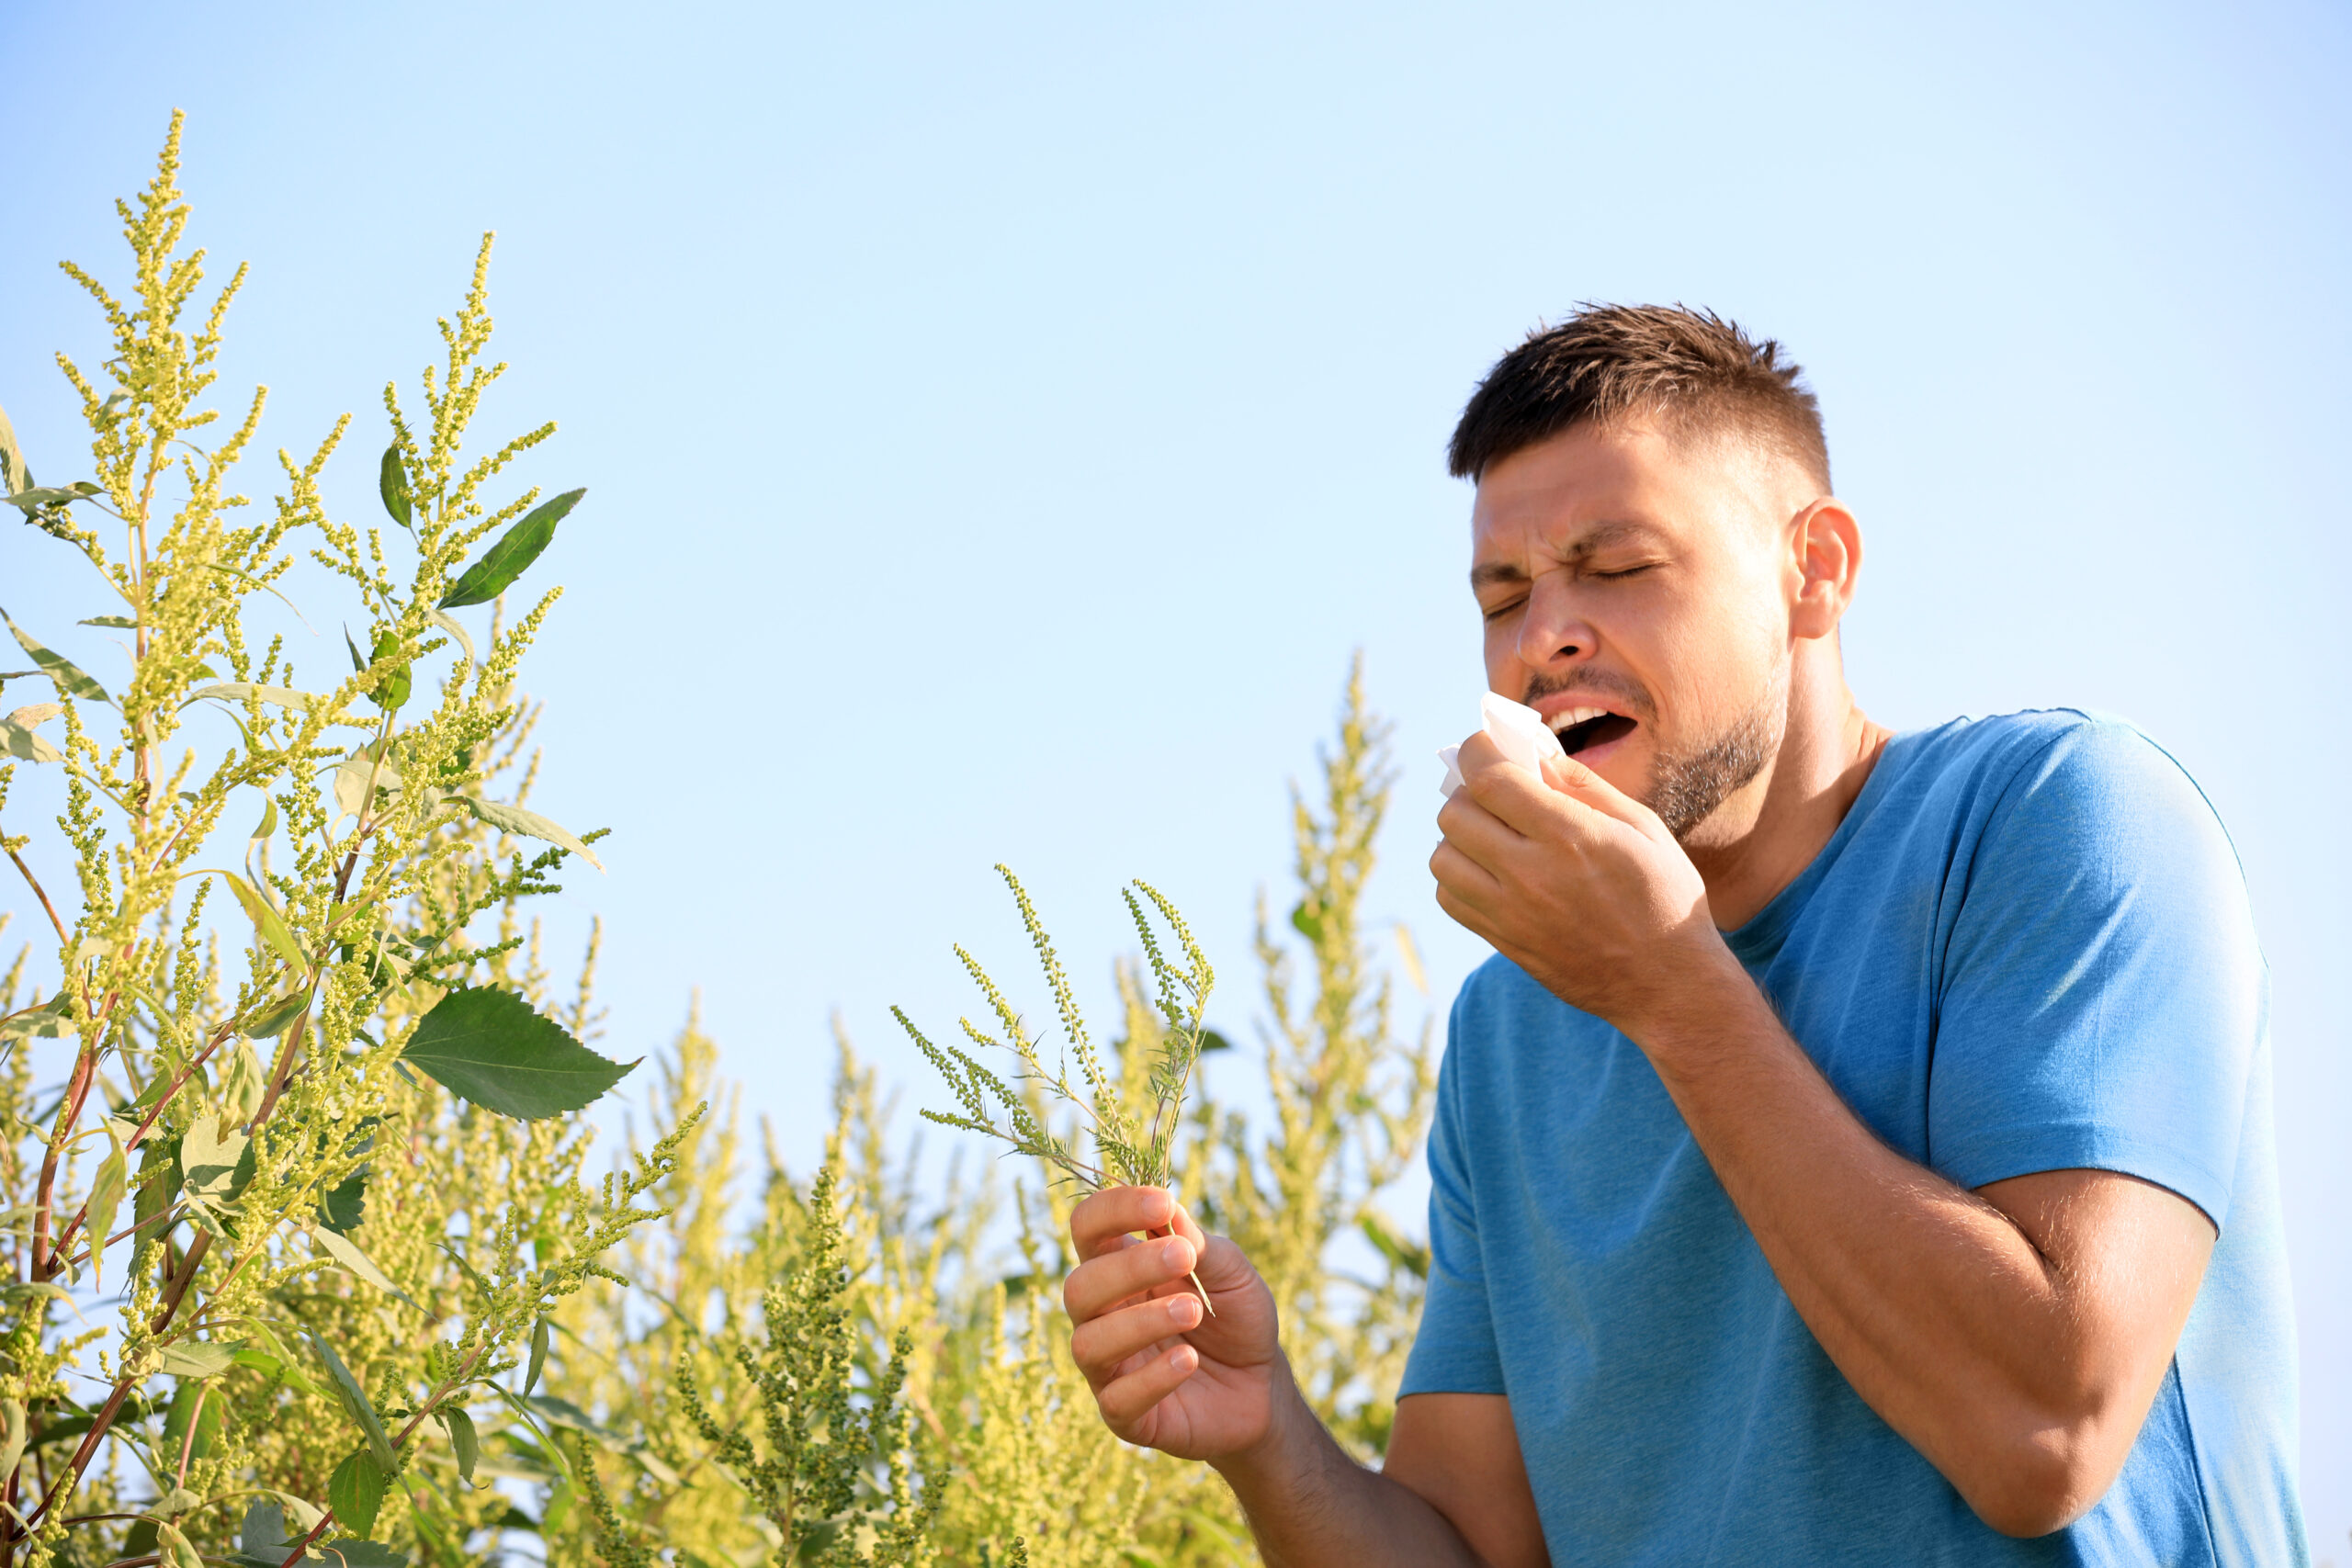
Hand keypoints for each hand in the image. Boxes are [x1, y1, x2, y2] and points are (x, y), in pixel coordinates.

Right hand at [1064, 1184, 1281, 1460]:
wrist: (1261, 1388)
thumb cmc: (1236, 1319)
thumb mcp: (1232, 1273)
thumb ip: (1199, 1244)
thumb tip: (1168, 1209)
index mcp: (1118, 1267)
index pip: (1087, 1229)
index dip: (1114, 1210)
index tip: (1160, 1202)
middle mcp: (1101, 1316)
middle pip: (1079, 1287)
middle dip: (1129, 1268)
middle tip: (1184, 1257)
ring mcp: (1108, 1367)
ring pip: (1088, 1343)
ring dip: (1140, 1322)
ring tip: (1193, 1310)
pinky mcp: (1124, 1415)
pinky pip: (1116, 1399)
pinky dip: (1152, 1377)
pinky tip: (1188, 1361)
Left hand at [1430, 730, 1737, 1033]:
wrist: (1668, 983)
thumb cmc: (1664, 896)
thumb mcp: (1641, 827)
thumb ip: (1583, 786)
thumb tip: (1535, 754)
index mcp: (1571, 836)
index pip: (1489, 779)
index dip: (1477, 752)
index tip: (1484, 747)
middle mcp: (1532, 874)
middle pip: (1455, 815)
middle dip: (1468, 791)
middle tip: (1493, 791)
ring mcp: (1512, 914)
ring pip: (1442, 858)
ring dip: (1458, 836)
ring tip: (1490, 833)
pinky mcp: (1504, 942)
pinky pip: (1450, 898)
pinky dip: (1457, 877)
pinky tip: (1489, 871)